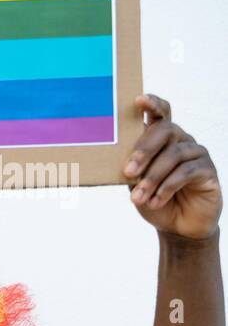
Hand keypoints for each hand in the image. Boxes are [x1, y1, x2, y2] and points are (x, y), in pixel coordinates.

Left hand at [125, 94, 220, 241]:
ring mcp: (197, 153)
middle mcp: (181, 140)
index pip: (161, 114)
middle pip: (165, 131)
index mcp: (162, 139)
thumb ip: (131, 168)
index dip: (152, 104)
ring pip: (173, 155)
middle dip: (144, 151)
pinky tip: (155, 201)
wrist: (177, 225)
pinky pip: (186, 172)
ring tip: (138, 198)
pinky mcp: (208, 170)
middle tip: (128, 172)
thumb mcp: (136, 184)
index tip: (139, 100)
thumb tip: (118, 162)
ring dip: (152, 178)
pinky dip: (166, 188)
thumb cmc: (153, 199)